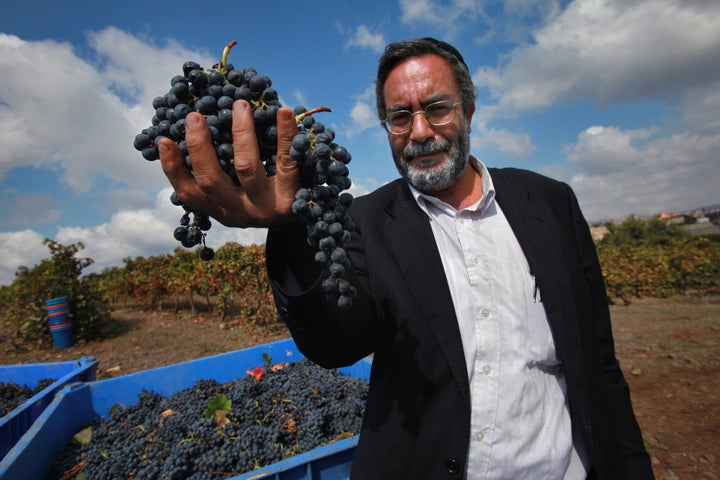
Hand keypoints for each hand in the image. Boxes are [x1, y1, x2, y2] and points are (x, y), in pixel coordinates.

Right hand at [159, 100, 298, 227]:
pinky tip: (283, 111)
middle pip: (212, 181)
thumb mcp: (243, 192)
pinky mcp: (293, 199)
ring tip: (240, 105)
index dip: (173, 169)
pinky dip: (285, 134)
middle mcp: (241, 212)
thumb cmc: (270, 194)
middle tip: (194, 116)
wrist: (314, 220)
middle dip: (200, 147)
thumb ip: (224, 170)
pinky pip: (287, 161)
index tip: (163, 140)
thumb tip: (198, 125)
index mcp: (223, 210)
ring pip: (246, 168)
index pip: (190, 194)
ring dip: (241, 133)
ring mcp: (266, 207)